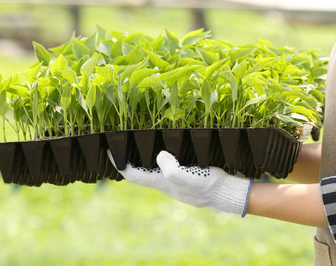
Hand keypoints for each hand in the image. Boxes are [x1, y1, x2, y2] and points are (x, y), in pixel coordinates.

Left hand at [107, 150, 252, 215]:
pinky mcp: (185, 176)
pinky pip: (166, 167)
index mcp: (162, 182)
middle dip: (129, 159)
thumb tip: (159, 155)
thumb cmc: (208, 185)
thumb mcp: (190, 177)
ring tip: (139, 142)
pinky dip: (160, 158)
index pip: (132, 174)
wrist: (226, 194)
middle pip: (140, 173)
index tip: (109, 149)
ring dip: (144, 158)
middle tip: (122, 143)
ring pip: (152, 170)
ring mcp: (175, 181)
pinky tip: (165, 149)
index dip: (119, 163)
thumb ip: (172, 170)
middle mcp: (165, 183)